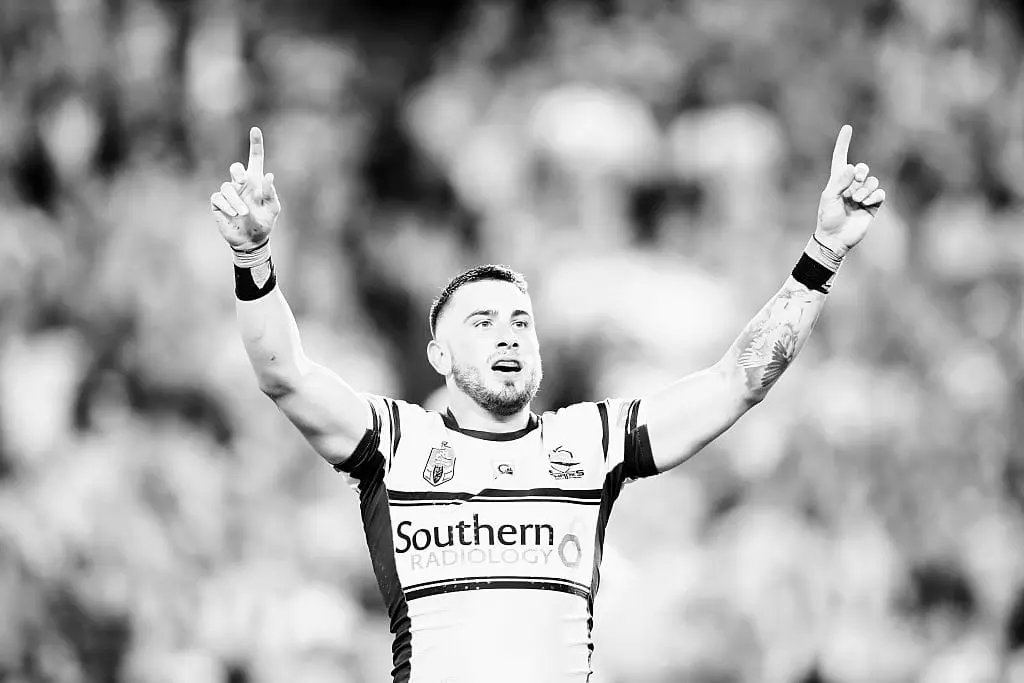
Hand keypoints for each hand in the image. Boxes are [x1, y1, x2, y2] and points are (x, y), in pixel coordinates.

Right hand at [210, 127, 280, 251]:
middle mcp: (241, 184)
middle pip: (236, 168)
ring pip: (227, 187)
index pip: (255, 159)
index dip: (255, 144)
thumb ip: (271, 193)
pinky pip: (219, 199)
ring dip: (235, 200)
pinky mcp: (219, 204)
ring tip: (243, 212)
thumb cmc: (264, 222)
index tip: (255, 129)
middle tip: (243, 180)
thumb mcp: (272, 209)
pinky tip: (234, 214)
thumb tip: (269, 175)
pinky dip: (227, 206)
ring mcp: (229, 194)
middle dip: (237, 171)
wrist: (252, 240)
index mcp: (256, 182)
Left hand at [816, 125, 885, 253]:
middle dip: (860, 172)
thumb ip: (840, 181)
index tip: (847, 128)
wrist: (836, 238)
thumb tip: (852, 167)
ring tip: (856, 200)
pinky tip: (865, 204)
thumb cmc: (828, 218)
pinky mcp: (872, 205)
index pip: (841, 157)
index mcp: (837, 180)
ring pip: (871, 181)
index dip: (844, 143)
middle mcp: (851, 185)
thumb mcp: (829, 197)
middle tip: (855, 182)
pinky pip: (879, 193)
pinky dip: (873, 196)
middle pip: (862, 168)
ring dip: (864, 189)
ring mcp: (862, 195)